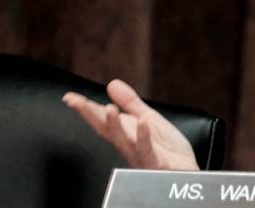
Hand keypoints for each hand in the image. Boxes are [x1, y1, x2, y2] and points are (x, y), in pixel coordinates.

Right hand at [62, 79, 199, 169]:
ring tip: (108, 108)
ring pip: (123, 141)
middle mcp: (127, 145)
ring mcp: (140, 155)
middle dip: (90, 116)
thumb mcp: (149, 118)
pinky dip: (144, 136)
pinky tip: (142, 122)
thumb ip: (131, 103)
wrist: (185, 170)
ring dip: (114, 126)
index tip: (69, 98)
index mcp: (125, 133)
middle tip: (75, 102)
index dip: (86, 109)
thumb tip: (112, 83)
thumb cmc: (166, 148)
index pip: (101, 120)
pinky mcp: (155, 162)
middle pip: (105, 129)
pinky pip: (147, 149)